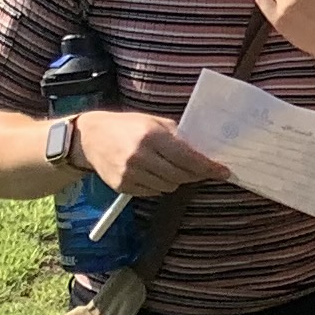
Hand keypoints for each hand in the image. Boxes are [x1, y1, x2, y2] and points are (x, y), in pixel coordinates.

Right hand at [74, 107, 228, 198]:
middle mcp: (140, 156)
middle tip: (201, 170)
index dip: (208, 167)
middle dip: (194, 175)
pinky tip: (152, 172)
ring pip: (168, 187)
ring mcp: (130, 174)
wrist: (90, 138)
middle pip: (180, 176)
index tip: (224, 172)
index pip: (187, 158)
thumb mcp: (154, 122)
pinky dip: (158, 185)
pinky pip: (152, 192)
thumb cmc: (127, 126)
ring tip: (168, 167)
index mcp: (151, 136)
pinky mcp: (122, 186)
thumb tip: (204, 151)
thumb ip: (178, 136)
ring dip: (175, 180)